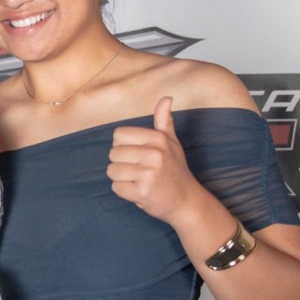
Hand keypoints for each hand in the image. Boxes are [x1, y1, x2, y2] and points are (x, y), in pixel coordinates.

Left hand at [107, 97, 199, 223]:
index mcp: (158, 139)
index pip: (118, 134)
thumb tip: (166, 97)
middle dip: (121, 164)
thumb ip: (164, 121)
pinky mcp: (143, 192)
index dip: (123, 145)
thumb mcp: (172, 143)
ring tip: (139, 180)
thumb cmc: (175, 170)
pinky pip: (116, 187)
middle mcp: (154, 154)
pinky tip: (139, 191)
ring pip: (112, 171)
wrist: (186, 201)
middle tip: (139, 171)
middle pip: (112, 153)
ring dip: (121, 178)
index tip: (138, 154)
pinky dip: (124, 192)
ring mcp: (149, 174)